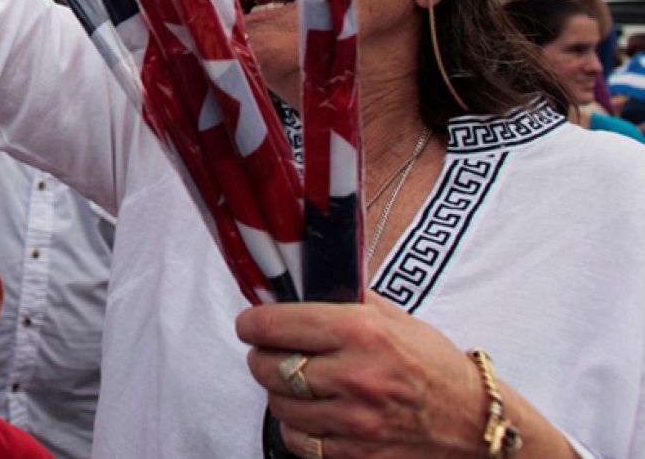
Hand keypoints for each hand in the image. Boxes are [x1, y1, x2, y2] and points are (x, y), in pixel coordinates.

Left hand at [237, 295, 485, 456]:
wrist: (475, 423)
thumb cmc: (433, 365)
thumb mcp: (395, 319)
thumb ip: (346, 300)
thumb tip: (297, 283)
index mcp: (362, 332)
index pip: (275, 325)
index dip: (252, 324)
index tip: (250, 324)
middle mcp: (356, 377)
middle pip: (268, 367)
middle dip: (263, 358)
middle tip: (272, 354)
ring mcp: (355, 421)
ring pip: (279, 406)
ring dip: (280, 393)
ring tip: (298, 384)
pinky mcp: (357, 454)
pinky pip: (299, 441)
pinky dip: (298, 428)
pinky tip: (314, 414)